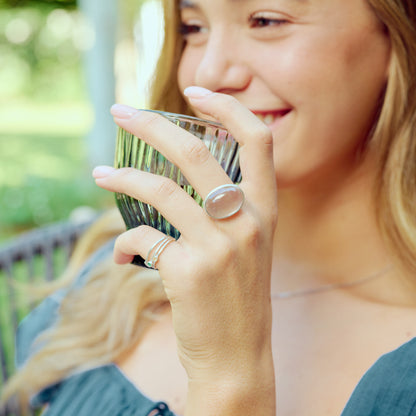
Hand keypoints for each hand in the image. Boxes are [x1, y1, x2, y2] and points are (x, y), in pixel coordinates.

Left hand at [93, 87, 276, 413]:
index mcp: (266, 210)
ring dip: (122, 180)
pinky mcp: (189, 271)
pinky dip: (124, 245)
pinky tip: (121, 257)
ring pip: (160, 190)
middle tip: (123, 113)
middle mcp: (247, 222)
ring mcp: (220, 246)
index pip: (259, 140)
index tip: (195, 90)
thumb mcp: (245, 246)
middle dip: (153, 126)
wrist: (238, 354)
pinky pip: (142, 240)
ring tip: (100, 176)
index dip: (227, 108)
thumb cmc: (237, 296)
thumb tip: (172, 180)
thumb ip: (226, 210)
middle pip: (196, 154)